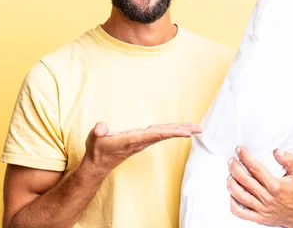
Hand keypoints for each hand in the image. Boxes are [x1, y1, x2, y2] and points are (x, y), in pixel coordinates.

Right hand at [83, 121, 201, 175]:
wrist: (98, 164)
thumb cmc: (97, 149)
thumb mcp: (93, 139)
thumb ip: (97, 132)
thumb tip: (101, 128)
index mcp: (132, 140)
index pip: (155, 134)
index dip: (171, 132)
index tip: (187, 132)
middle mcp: (140, 141)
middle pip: (164, 134)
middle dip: (182, 131)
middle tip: (199, 129)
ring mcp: (142, 142)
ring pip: (164, 134)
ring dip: (179, 130)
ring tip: (195, 128)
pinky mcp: (141, 141)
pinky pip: (159, 134)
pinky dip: (171, 130)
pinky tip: (179, 129)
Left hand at [227, 147, 292, 227]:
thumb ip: (290, 161)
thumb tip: (277, 151)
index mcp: (275, 186)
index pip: (255, 168)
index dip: (245, 157)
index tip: (239, 150)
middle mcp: (267, 197)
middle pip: (244, 180)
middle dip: (234, 168)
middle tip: (231, 161)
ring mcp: (261, 208)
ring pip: (240, 195)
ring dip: (231, 184)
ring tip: (230, 175)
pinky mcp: (258, 217)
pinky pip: (240, 212)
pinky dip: (232, 203)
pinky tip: (232, 194)